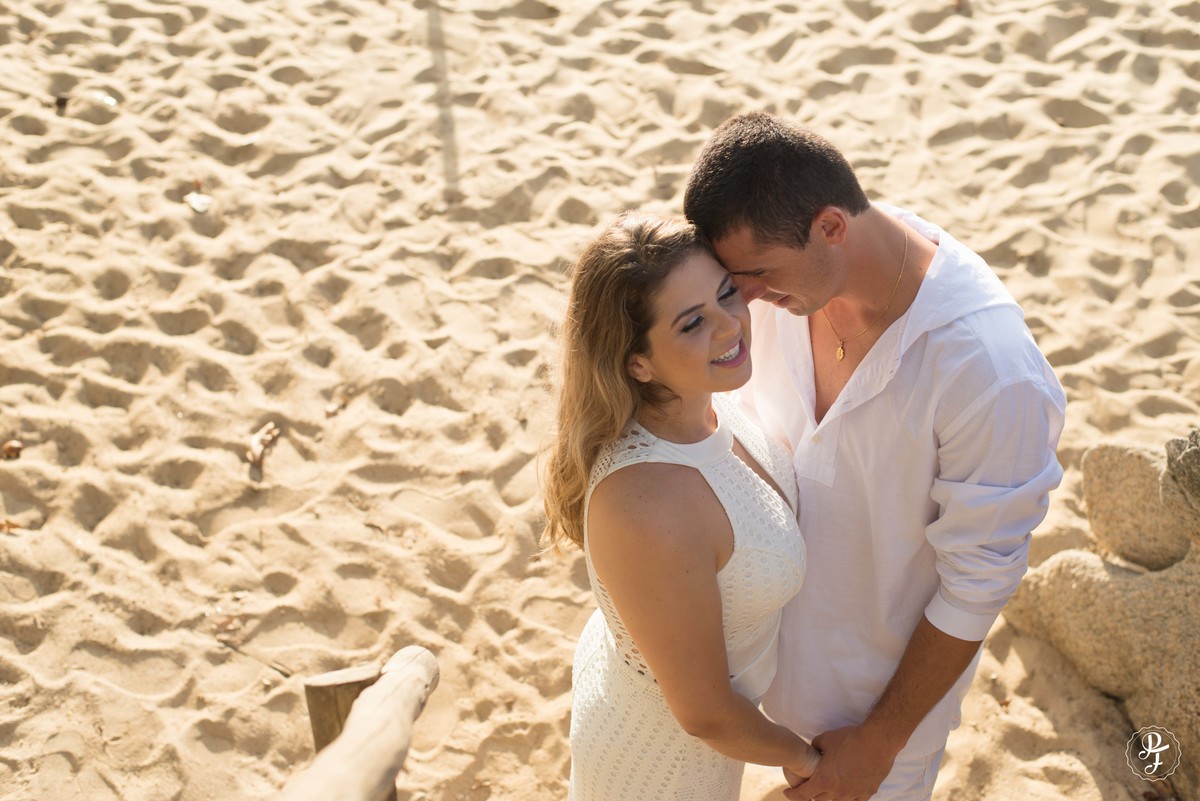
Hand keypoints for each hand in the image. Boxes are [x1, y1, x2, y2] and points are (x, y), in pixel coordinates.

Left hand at [782, 724, 900, 800]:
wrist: (876, 742)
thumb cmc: (849, 739)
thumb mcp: (825, 739)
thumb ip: (815, 746)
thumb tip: (813, 749)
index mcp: (823, 780)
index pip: (803, 794)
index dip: (793, 794)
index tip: (787, 792)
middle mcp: (837, 792)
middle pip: (819, 800)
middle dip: (813, 794)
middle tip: (811, 786)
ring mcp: (853, 795)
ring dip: (831, 796)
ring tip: (830, 788)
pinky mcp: (867, 793)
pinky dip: (849, 797)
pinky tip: (848, 792)